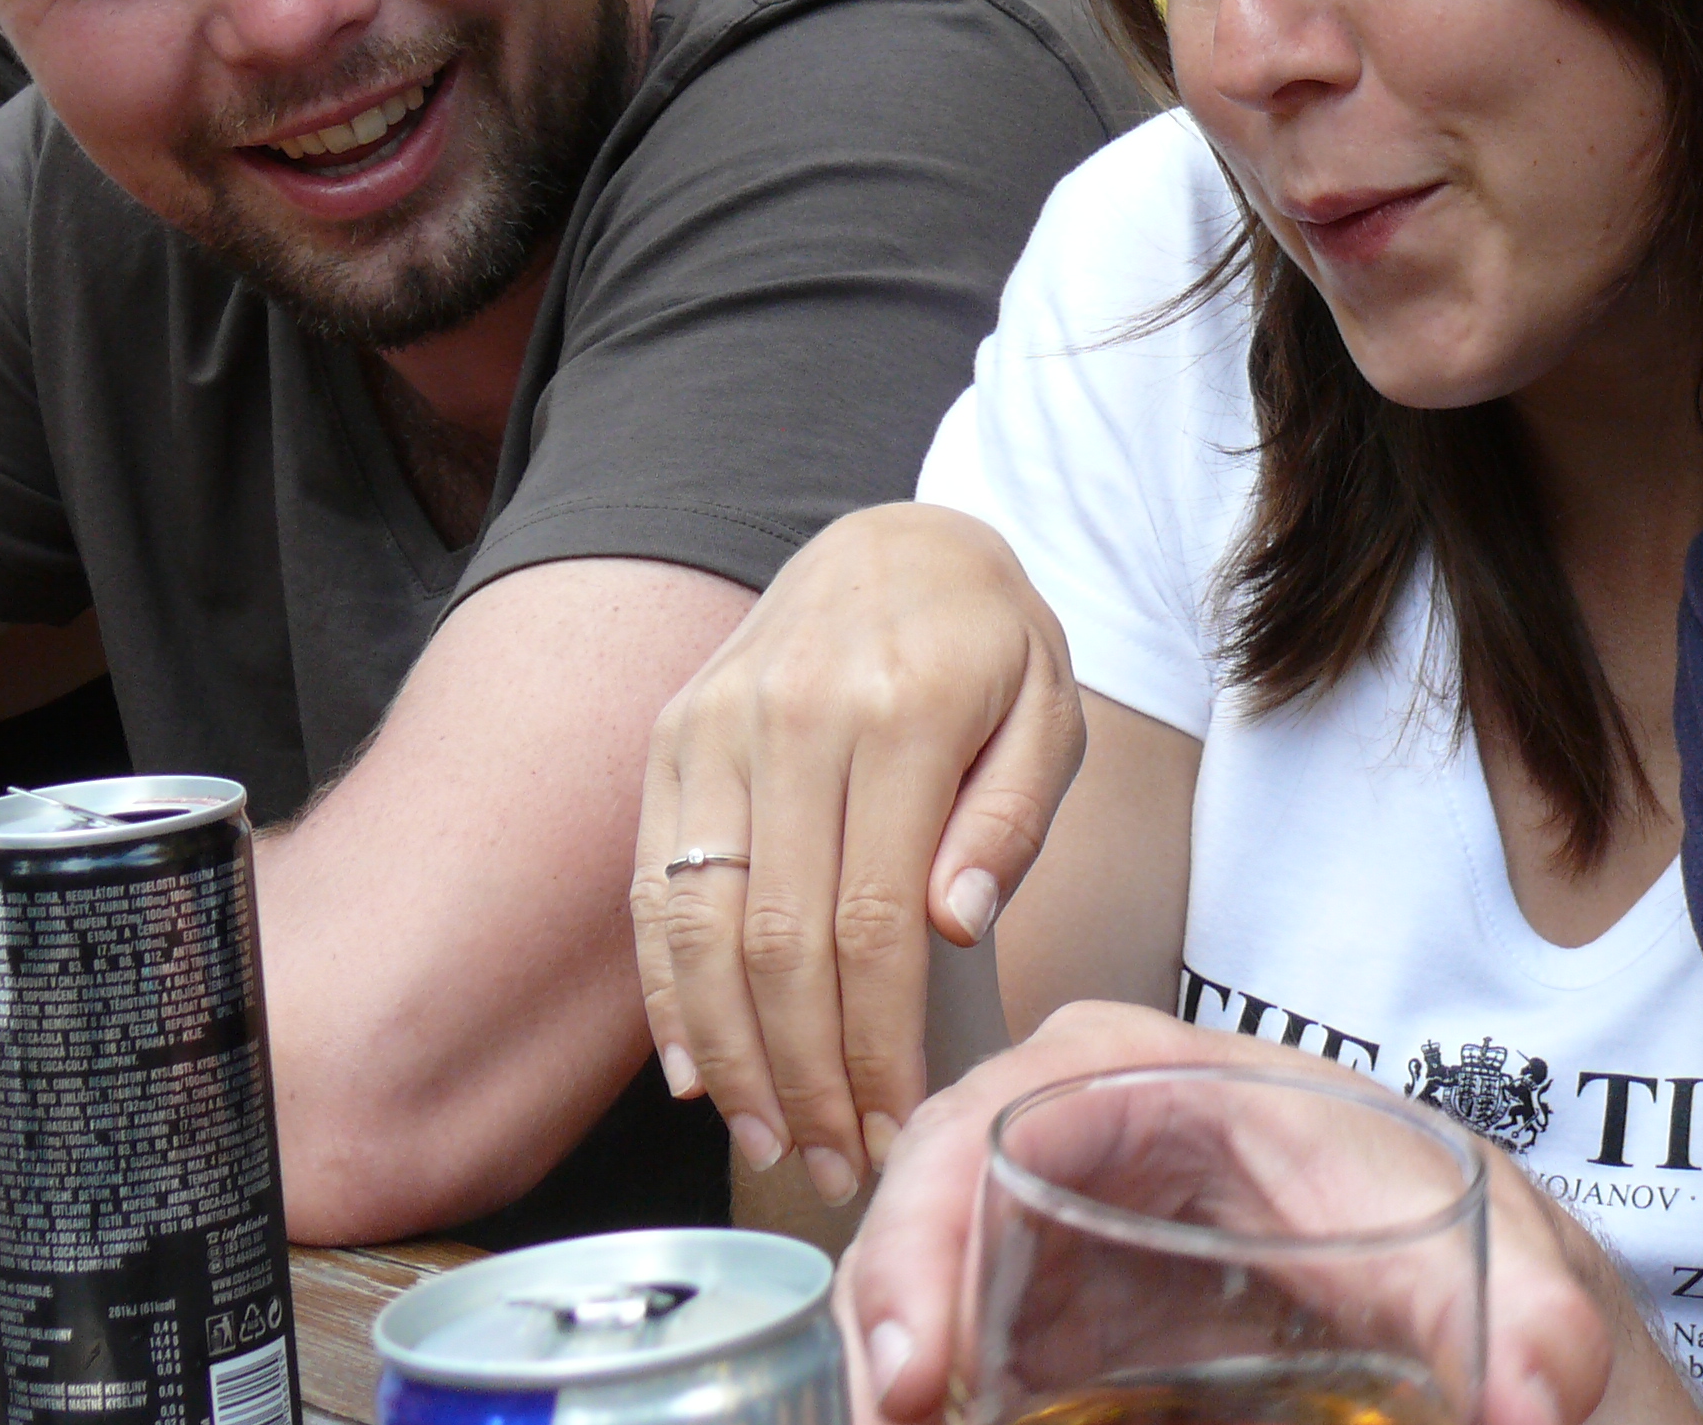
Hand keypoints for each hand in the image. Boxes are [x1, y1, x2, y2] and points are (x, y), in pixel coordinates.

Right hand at [630, 501, 1087, 1205]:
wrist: (893, 542)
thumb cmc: (989, 645)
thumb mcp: (1049, 712)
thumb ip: (1011, 819)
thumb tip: (955, 927)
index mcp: (903, 711)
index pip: (873, 922)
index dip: (876, 1045)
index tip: (897, 1122)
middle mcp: (794, 716)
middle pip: (776, 942)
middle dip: (804, 1075)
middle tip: (834, 1160)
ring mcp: (717, 726)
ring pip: (699, 927)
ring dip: (730, 1055)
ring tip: (769, 1138)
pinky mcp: (671, 738)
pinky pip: (652, 887)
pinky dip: (666, 991)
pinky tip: (699, 1069)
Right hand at [839, 1001, 1663, 1424]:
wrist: (1452, 1272)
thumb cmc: (1438, 1217)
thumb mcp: (1489, 1255)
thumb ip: (1534, 1319)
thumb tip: (1546, 1394)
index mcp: (1151, 1078)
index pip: (1001, 1112)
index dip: (931, 1222)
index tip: (923, 1364)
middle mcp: (1073, 1135)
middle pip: (931, 1196)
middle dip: (887, 1309)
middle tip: (897, 1419)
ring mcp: (1046, 1227)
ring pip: (925, 1275)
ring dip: (893, 1360)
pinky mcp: (1046, 1314)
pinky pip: (956, 1342)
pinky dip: (933, 1388)